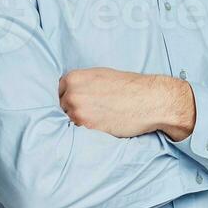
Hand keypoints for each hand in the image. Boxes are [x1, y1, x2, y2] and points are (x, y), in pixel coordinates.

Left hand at [58, 68, 178, 137]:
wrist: (150, 100)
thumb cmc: (129, 87)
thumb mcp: (100, 75)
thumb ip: (81, 83)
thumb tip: (69, 93)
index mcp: (73, 78)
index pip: (57, 92)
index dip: (67, 98)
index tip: (78, 103)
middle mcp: (71, 94)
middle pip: (60, 107)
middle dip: (72, 111)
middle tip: (91, 112)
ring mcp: (78, 112)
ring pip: (68, 121)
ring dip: (79, 122)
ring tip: (97, 119)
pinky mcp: (88, 128)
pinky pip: (78, 132)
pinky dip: (87, 131)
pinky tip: (101, 125)